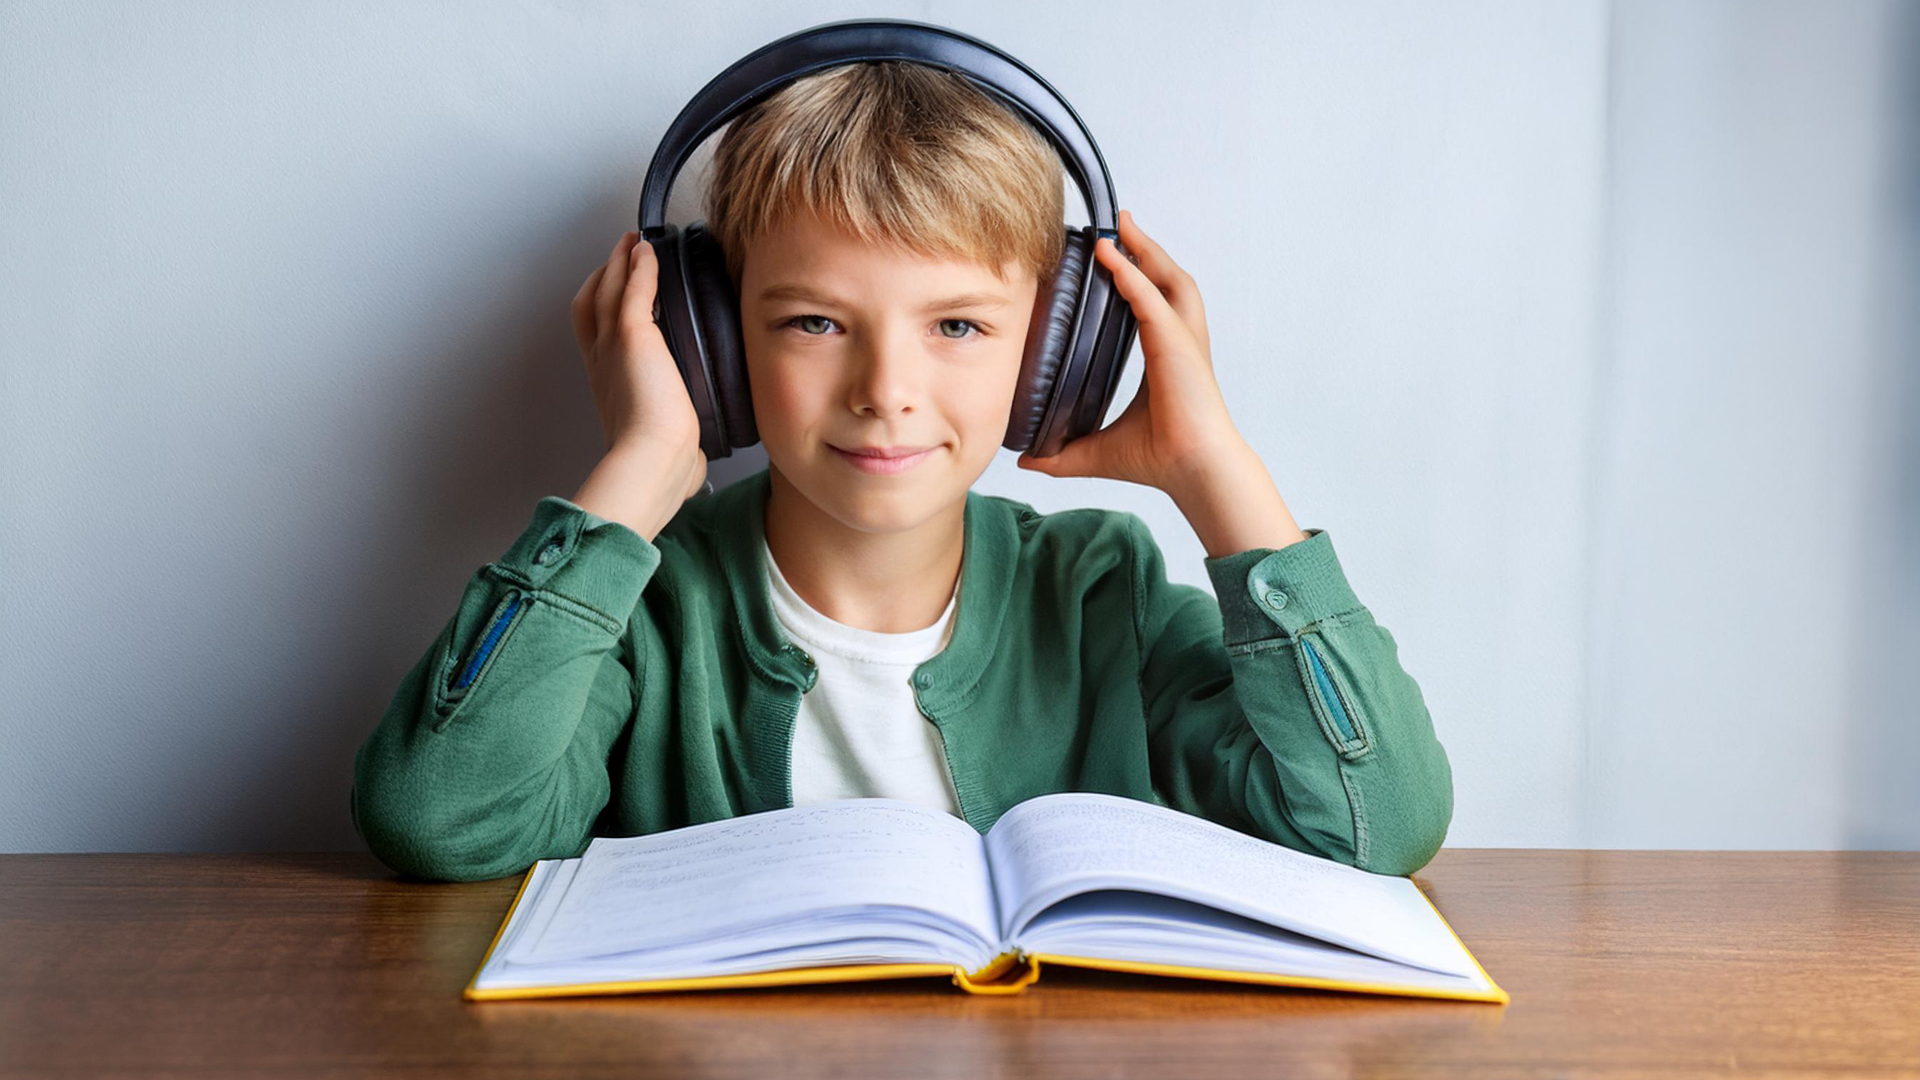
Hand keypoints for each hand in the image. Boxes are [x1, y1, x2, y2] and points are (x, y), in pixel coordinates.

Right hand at [569, 232, 705, 499]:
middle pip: (595, 303)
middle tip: (620, 257)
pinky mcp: (635, 334)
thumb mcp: (669, 452)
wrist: (653, 460)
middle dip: (606, 276)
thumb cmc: (660, 465)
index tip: (616, 300)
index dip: (601, 312)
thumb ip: (682, 451)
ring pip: (610, 289)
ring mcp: (614, 344)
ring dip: (620, 262)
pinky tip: (648, 250)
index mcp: (609, 386)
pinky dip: (639, 265)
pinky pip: (635, 286)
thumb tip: (700, 469)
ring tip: (633, 243)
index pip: (595, 336)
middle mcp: (604, 360)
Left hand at [1016, 209, 1245, 495]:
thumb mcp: (1095, 451)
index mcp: (1166, 358)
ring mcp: (1182, 341)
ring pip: (1169, 279)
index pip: (1152, 305)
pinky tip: (1111, 258)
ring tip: (1121, 227)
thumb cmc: (1160, 460)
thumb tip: (1026, 460)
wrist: (1193, 471)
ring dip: (1145, 251)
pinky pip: (1153, 299)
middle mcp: (1179, 343)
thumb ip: (1061, 453)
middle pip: (1167, 281)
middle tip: (1119, 226)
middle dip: (1146, 250)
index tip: (1112, 258)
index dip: (1135, 278)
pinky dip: (1132, 276)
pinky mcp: (1178, 345)